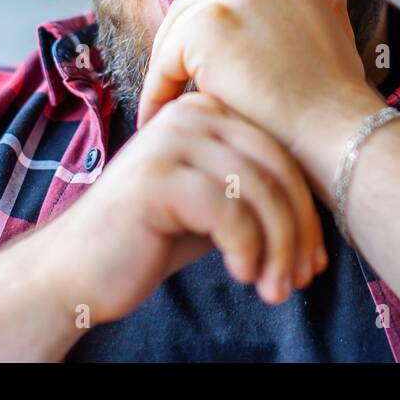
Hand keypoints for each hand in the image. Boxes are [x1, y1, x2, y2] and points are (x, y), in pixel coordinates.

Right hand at [37, 91, 327, 331]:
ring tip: (275, 289)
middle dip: (298, 232)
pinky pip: (229, 212)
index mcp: (206, 111)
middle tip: (302, 279)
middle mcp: (190, 114)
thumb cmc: (150, 239)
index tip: (314, 260)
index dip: (306, 210)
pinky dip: (247, 249)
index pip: (280, 153)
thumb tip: (321, 224)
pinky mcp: (157, 176)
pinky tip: (242, 276)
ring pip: (259, 191)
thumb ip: (256, 195)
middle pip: (276, 169)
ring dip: (278, 249)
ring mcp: (170, 140)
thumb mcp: (213, 207)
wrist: (78, 269)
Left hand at [134, 0, 385, 157]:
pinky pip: (165, 61)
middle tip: (174, 90)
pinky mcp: (208, 27)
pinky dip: (159, 91)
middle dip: (178, 49)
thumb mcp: (336, 41)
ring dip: (169, 75)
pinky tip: (163, 116)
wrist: (338, 134)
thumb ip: (326, 8)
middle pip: (189, 3)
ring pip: (174, 34)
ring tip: (174, 110)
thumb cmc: (338, 100)